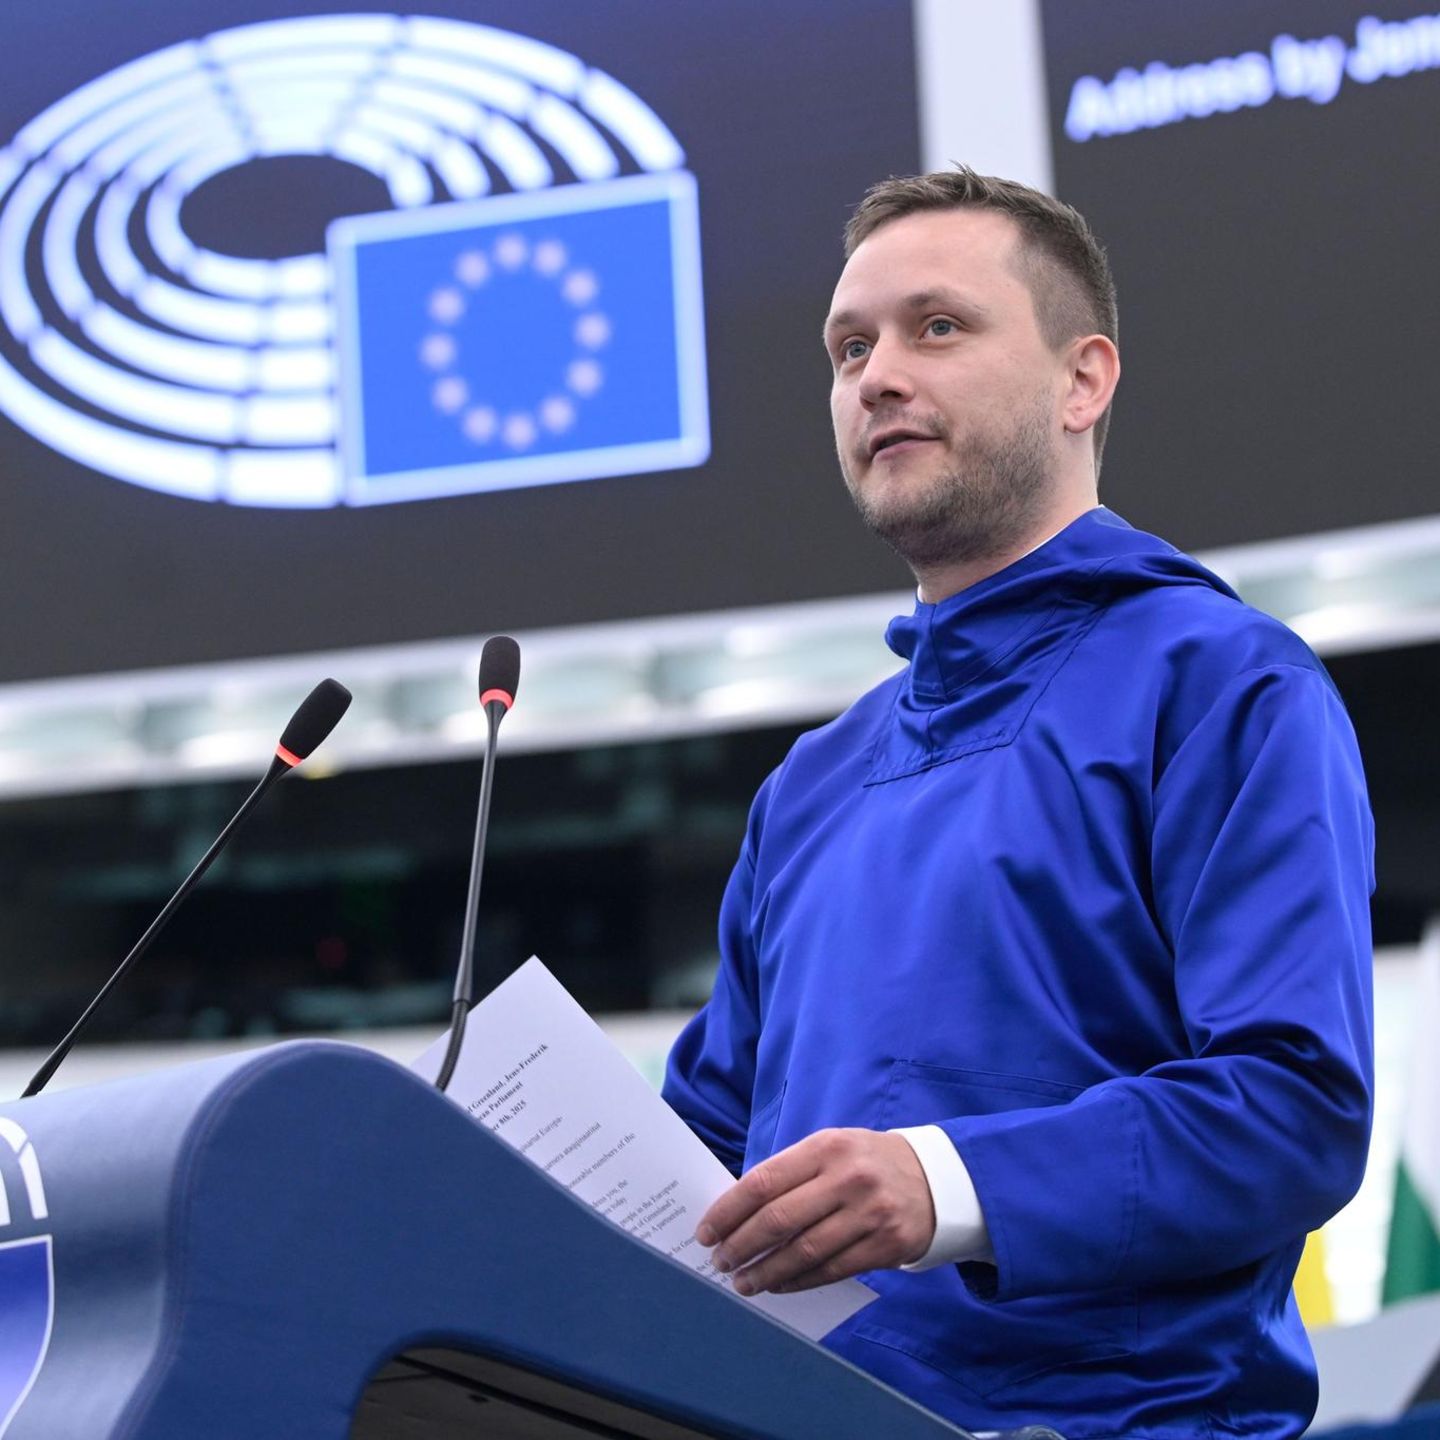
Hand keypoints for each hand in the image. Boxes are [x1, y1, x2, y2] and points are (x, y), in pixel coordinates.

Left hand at [695, 1128, 935, 1294]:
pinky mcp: (886, 1245)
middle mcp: (848, 1178)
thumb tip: (738, 1210)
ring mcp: (870, 1213)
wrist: (936, 1178)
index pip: (764, 1181)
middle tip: (719, 1261)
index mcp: (826, 1147)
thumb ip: (791, 1173)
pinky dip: (798, 1281)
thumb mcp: (831, 1149)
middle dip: (741, 1245)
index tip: (706, 1231)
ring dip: (766, 1271)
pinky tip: (778, 1285)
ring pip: (803, 1251)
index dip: (729, 1210)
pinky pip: (831, 1270)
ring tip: (742, 1282)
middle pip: (779, 1219)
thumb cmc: (866, 1163)